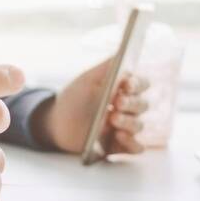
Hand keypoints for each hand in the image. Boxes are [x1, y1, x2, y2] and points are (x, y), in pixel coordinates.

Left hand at [31, 59, 149, 154]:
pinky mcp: (118, 145)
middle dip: (132, 104)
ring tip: (113, 119)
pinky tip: (120, 136)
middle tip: (117, 103)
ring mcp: (124, 127)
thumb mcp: (87, 80)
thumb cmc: (74, 98)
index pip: (141, 84)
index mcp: (122, 89)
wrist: (57, 124)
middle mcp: (127, 108)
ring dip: (129, 122)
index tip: (127, 85)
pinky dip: (133, 143)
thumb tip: (124, 52)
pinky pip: (136, 148)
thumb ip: (106, 68)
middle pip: (143, 105)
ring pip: (139, 125)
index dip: (138, 84)